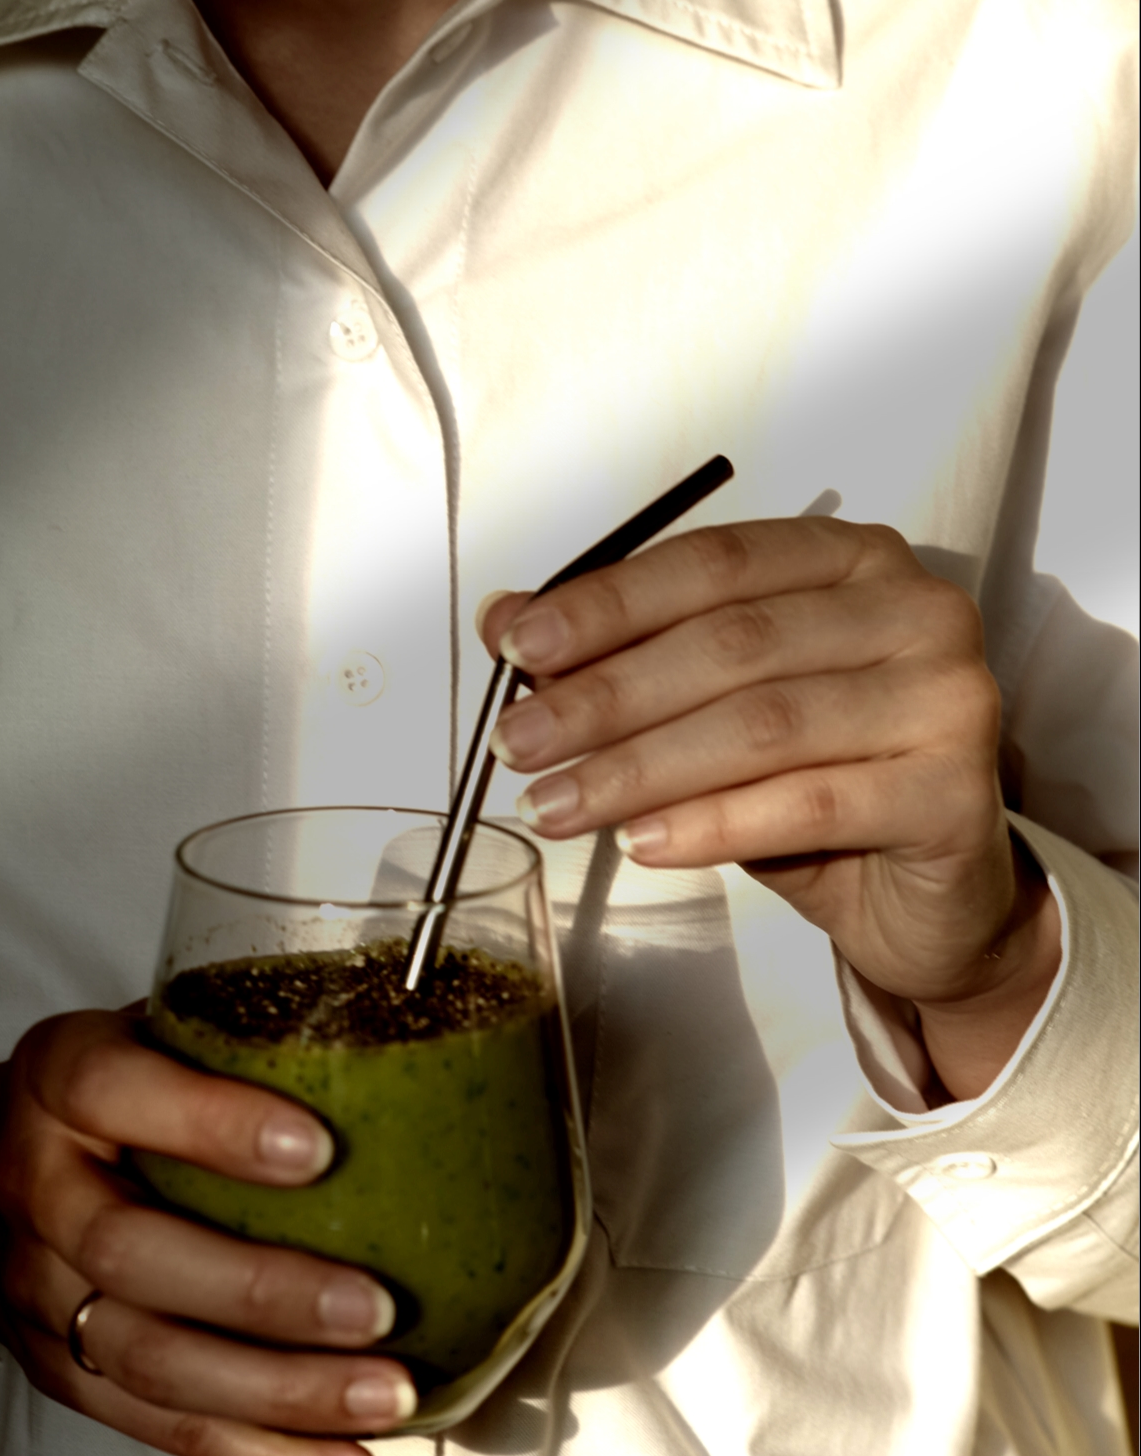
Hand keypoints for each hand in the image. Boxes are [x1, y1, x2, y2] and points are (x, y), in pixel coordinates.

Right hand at [0, 1010, 411, 1455]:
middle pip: (134, 1257)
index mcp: (61, 1077)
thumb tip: (412, 1022)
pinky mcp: (66, 1374)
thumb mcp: (153, 1026)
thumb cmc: (116, 1090)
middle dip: (262, 1293)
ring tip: (386, 1395)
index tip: (320, 1149)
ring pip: (150, 1362)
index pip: (115, 1092)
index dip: (213, 1125)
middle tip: (376, 1307)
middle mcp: (34, 1186)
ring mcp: (40, 1294)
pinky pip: (161, 1428)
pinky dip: (260, 1455)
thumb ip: (241, 1031)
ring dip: (277, 1393)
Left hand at [477, 517, 1060, 1099]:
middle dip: (606, 696)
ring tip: (554, 805)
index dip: (608, 604)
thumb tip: (501, 619)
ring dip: (638, 768)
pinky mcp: (954, 792)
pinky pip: (808, 803)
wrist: (926, 897)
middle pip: (731, 642)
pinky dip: (711, 824)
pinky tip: (639, 844)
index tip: (517, 648)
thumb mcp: (708, 710)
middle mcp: (915, 608)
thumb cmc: (816, 780)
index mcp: (850, 558)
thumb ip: (619, 655)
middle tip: (516, 744)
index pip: (713, 563)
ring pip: (762, 724)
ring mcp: (947, 696)